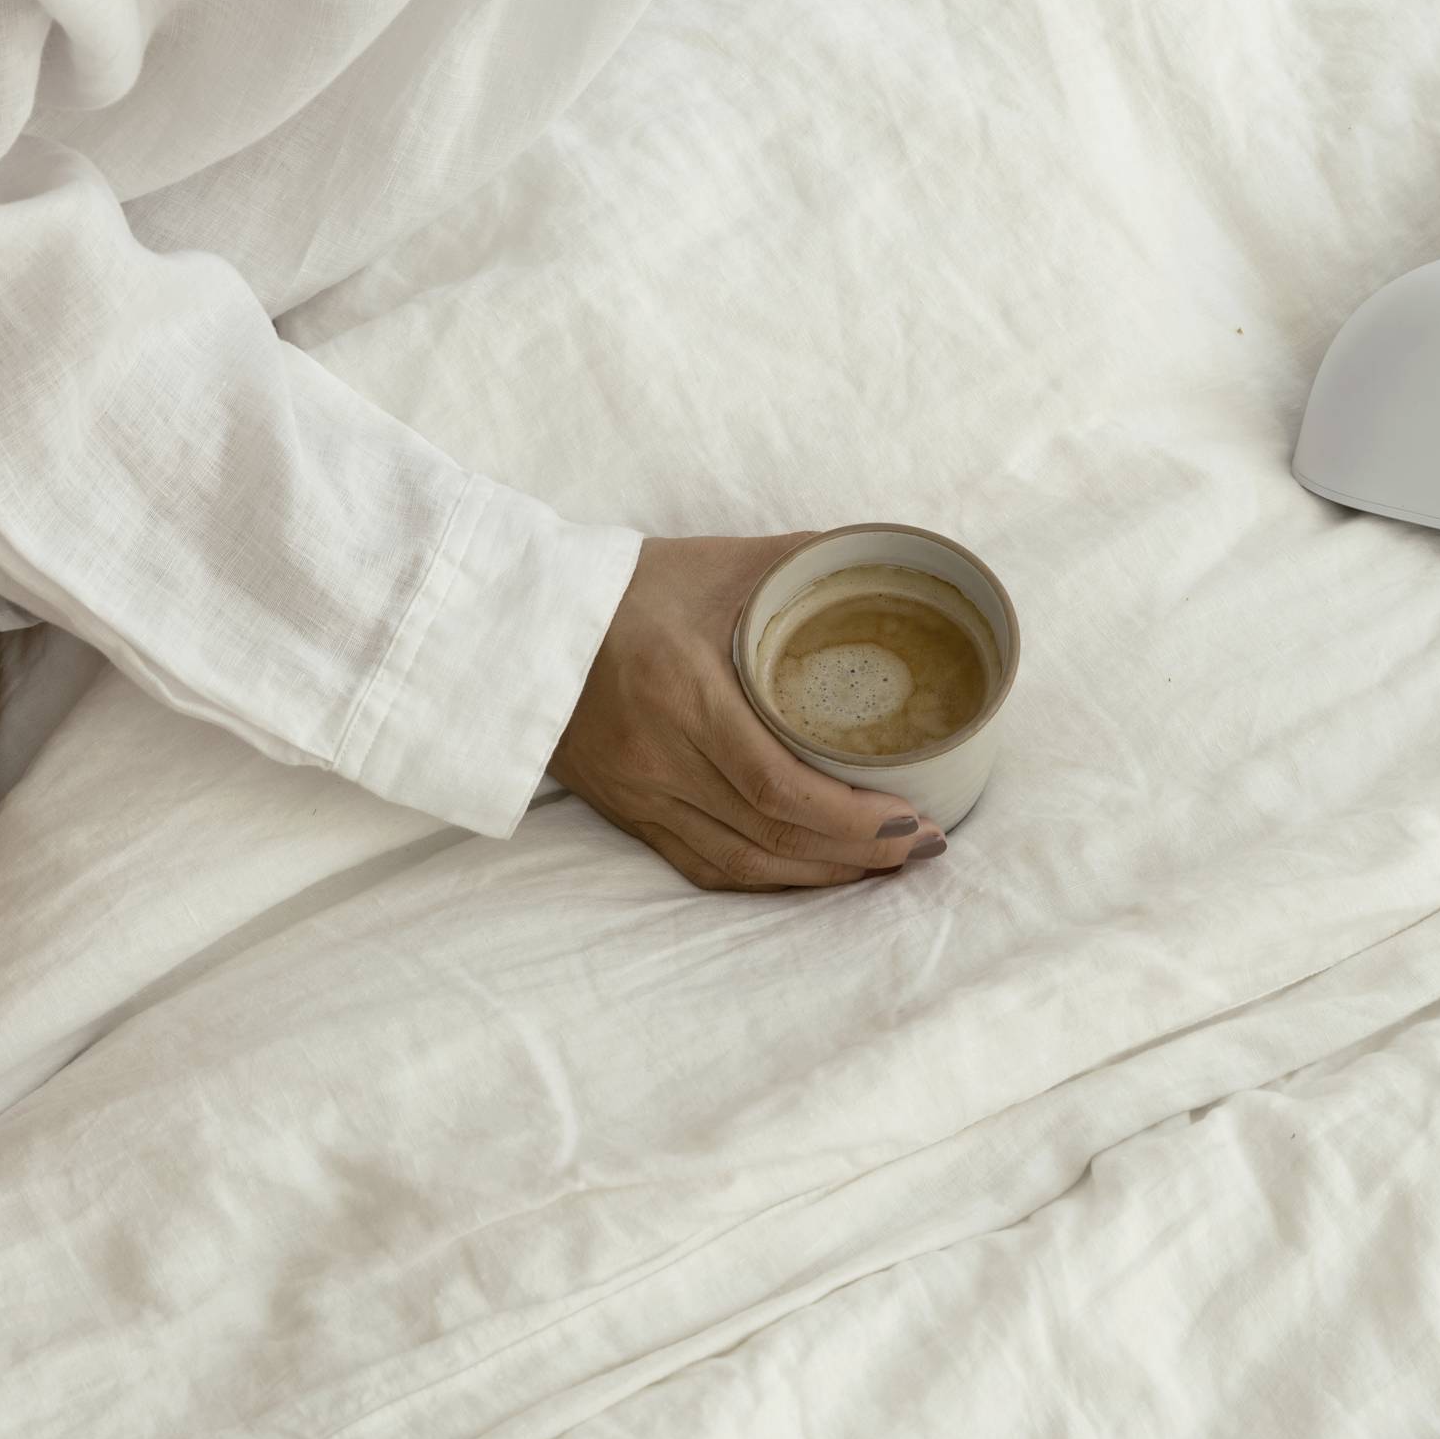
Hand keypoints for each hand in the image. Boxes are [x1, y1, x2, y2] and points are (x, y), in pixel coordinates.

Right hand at [553, 534, 942, 890]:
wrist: (518, 620)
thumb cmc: (628, 586)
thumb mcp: (720, 563)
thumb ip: (804, 562)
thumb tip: (892, 561)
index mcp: (683, 692)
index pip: (775, 783)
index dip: (849, 817)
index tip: (910, 816)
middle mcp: (658, 755)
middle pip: (768, 832)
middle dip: (856, 850)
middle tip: (921, 844)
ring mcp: (638, 793)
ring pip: (740, 862)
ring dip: (819, 873)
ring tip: (884, 864)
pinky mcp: (627, 811)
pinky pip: (703, 866)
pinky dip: (766, 878)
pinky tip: (813, 872)